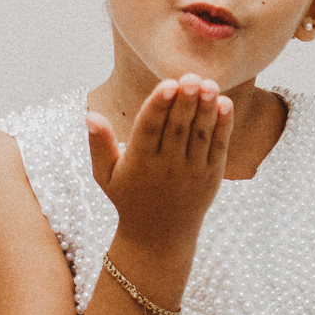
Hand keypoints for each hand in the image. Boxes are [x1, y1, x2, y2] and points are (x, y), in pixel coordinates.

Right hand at [86, 76, 233, 252]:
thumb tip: (89, 115)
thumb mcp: (104, 175)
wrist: (158, 238)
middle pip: (178, 128)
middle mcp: (167, 166)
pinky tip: (224, 104)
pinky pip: (219, 147)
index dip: (159, 105)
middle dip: (186, 101)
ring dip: (206, 108)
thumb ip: (99, 144)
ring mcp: (192, 171)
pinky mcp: (211, 176)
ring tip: (210, 84)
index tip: (168, 84)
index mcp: (139, 162)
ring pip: (200, 134)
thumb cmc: (128, 198)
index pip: (149, 128)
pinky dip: (223, 125)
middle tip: (193, 76)